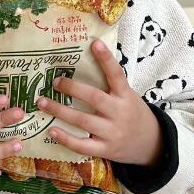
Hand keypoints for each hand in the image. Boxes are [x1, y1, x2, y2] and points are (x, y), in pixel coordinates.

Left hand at [35, 39, 163, 166]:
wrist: (151, 144)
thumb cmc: (132, 115)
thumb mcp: (128, 97)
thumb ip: (110, 86)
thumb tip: (85, 63)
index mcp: (126, 96)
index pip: (117, 75)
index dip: (106, 59)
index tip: (94, 43)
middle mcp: (119, 113)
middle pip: (94, 97)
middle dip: (72, 88)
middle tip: (55, 81)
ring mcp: (112, 133)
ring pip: (83, 121)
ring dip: (60, 111)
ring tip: (42, 102)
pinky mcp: (105, 149)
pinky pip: (82, 145)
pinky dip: (66, 139)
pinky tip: (51, 130)